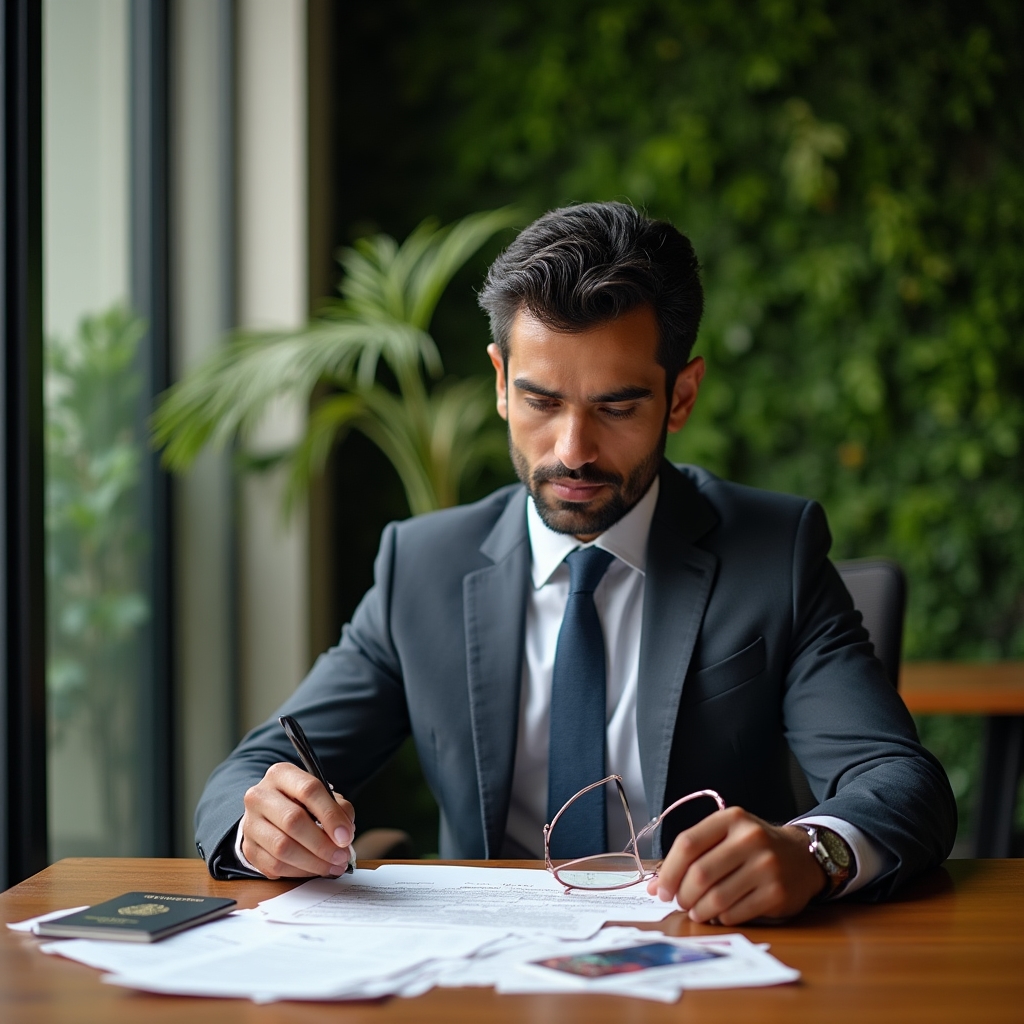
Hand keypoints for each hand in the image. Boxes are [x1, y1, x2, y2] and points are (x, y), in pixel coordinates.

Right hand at [240, 762, 354, 878]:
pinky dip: (299, 871)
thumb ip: (338, 808)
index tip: (346, 836)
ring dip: (313, 862)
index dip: (330, 815)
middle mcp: (260, 796)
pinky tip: (315, 869)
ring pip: (282, 847)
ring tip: (333, 866)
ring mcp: (250, 823)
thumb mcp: (322, 795)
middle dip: (322, 843)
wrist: (269, 813)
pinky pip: (274, 865)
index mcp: (281, 774)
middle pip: (293, 820)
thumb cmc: (301, 803)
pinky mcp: (248, 848)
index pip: (308, 790)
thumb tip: (345, 834)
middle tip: (342, 856)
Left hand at [646, 806, 826, 923]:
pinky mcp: (777, 893)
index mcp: (730, 819)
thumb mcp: (724, 837)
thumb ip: (691, 855)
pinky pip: (736, 913)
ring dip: (699, 910)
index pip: (687, 843)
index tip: (661, 889)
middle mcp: (750, 838)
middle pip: (700, 874)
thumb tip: (655, 886)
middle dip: (683, 895)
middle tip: (681, 903)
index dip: (669, 870)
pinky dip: (721, 918)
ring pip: (716, 898)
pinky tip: (720, 914)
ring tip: (697, 910)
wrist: (801, 857)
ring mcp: (766, 866)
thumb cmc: (751, 847)